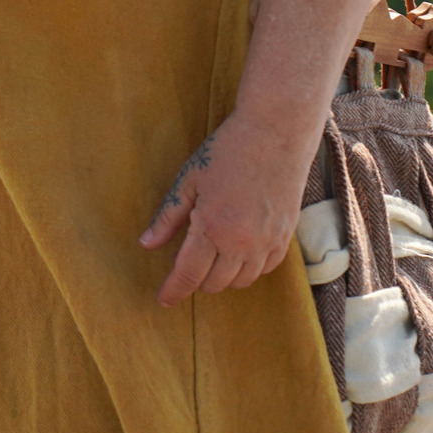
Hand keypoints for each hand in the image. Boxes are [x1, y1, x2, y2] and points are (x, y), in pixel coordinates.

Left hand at [139, 108, 318, 305]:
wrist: (276, 133)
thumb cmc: (227, 151)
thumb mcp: (189, 180)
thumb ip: (168, 217)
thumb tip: (146, 244)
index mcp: (212, 227)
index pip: (188, 274)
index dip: (174, 291)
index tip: (164, 300)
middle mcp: (242, 242)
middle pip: (214, 283)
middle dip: (196, 280)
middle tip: (185, 264)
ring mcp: (267, 242)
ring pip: (241, 282)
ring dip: (222, 276)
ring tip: (211, 255)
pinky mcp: (285, 237)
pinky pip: (264, 270)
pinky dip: (247, 268)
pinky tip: (237, 250)